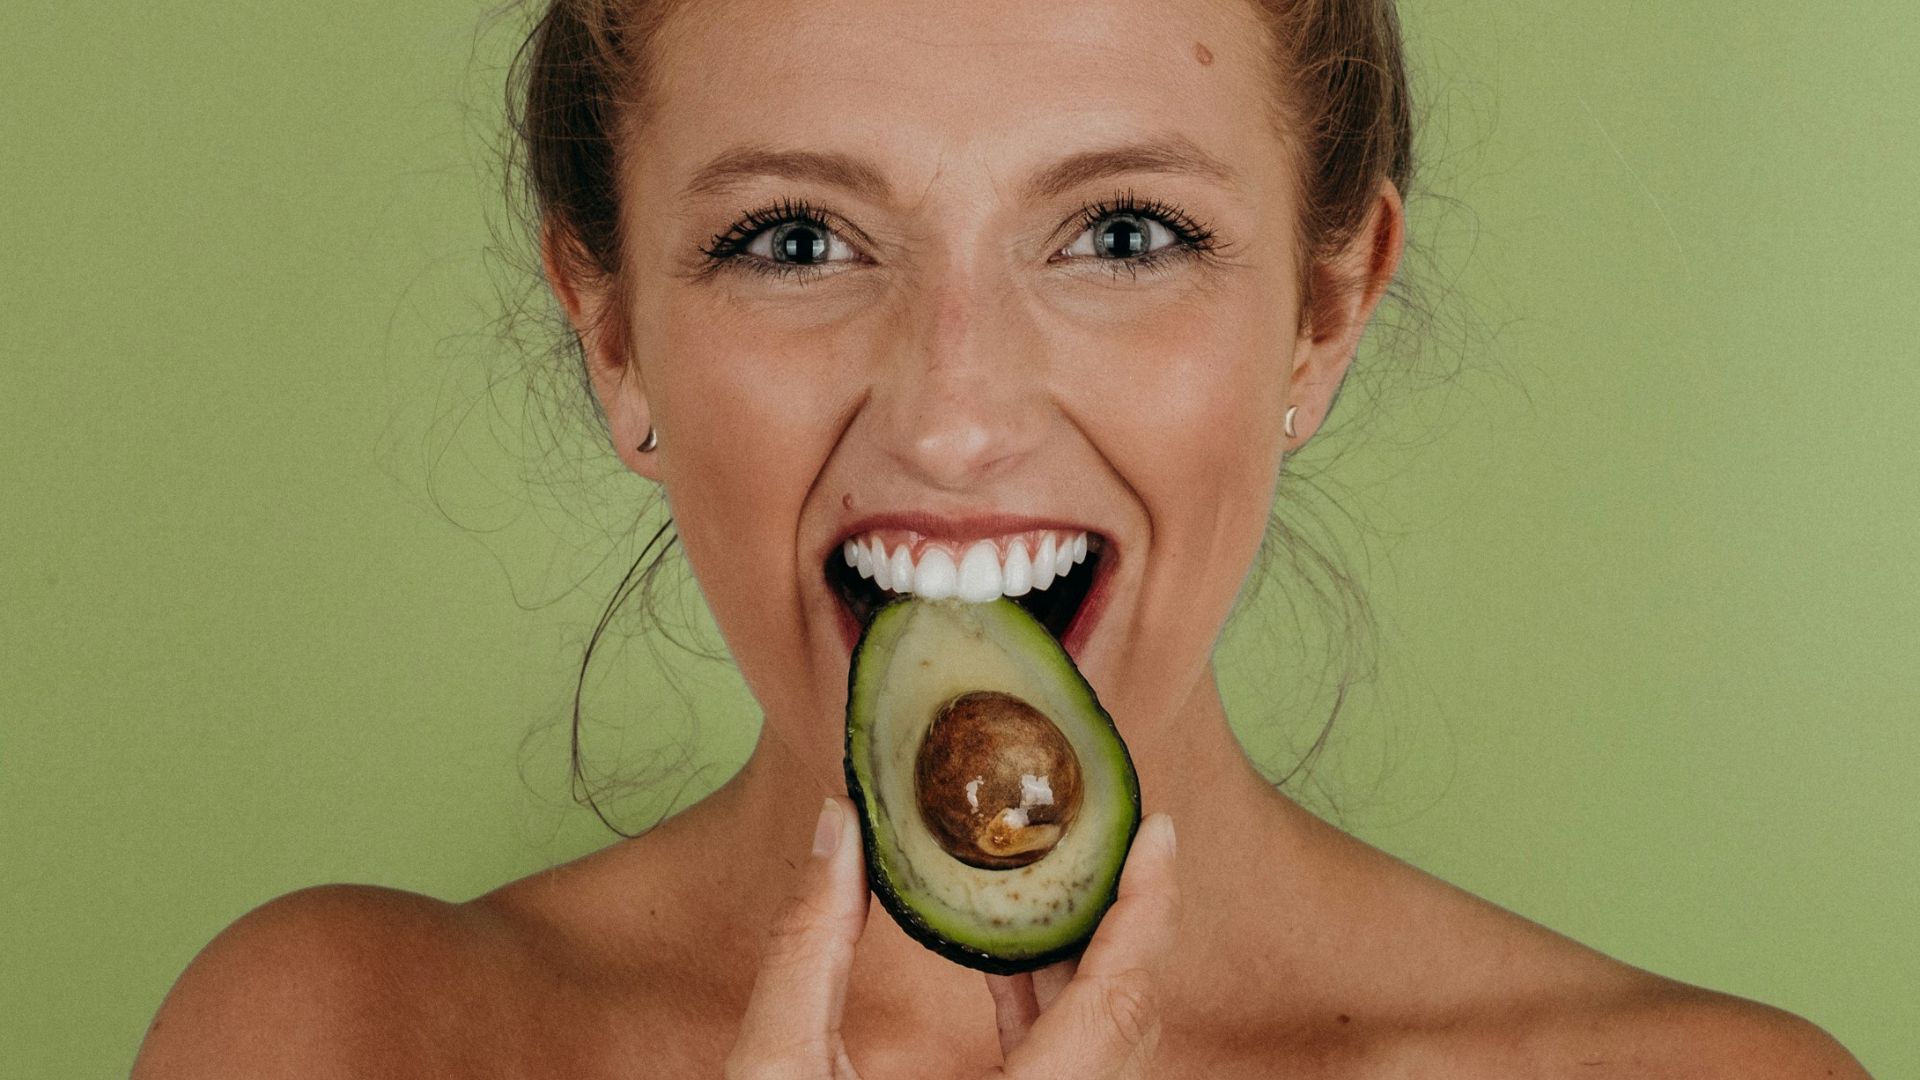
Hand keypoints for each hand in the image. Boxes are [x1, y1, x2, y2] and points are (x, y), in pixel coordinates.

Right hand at [725, 795, 1180, 1078]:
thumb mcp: (776, 1070)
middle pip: (1125, 1022)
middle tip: (1110, 835)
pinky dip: (1050, 1014)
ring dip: (1085, 966)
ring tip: (1054, 881)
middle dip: (1123, 921)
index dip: (1149, 909)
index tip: (1160, 832)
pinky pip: (1067, 1075)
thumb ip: (809, 945)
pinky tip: (1006, 963)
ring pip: (1102, 1052)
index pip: (1119, 1002)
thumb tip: (838, 829)